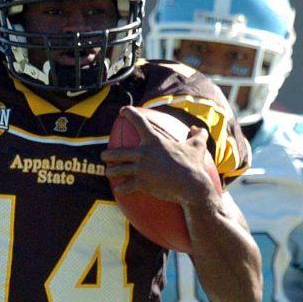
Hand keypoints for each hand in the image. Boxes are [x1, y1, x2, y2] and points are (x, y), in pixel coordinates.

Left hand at [101, 107, 216, 203]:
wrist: (191, 185)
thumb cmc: (194, 165)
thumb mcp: (198, 146)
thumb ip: (197, 135)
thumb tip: (196, 129)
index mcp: (154, 140)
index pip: (138, 121)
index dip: (128, 113)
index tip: (123, 111)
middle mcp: (143, 153)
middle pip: (117, 152)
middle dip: (108, 154)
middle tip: (104, 155)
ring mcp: (140, 169)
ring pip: (117, 170)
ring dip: (110, 171)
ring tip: (108, 172)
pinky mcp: (141, 184)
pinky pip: (125, 187)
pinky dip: (120, 188)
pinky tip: (118, 190)